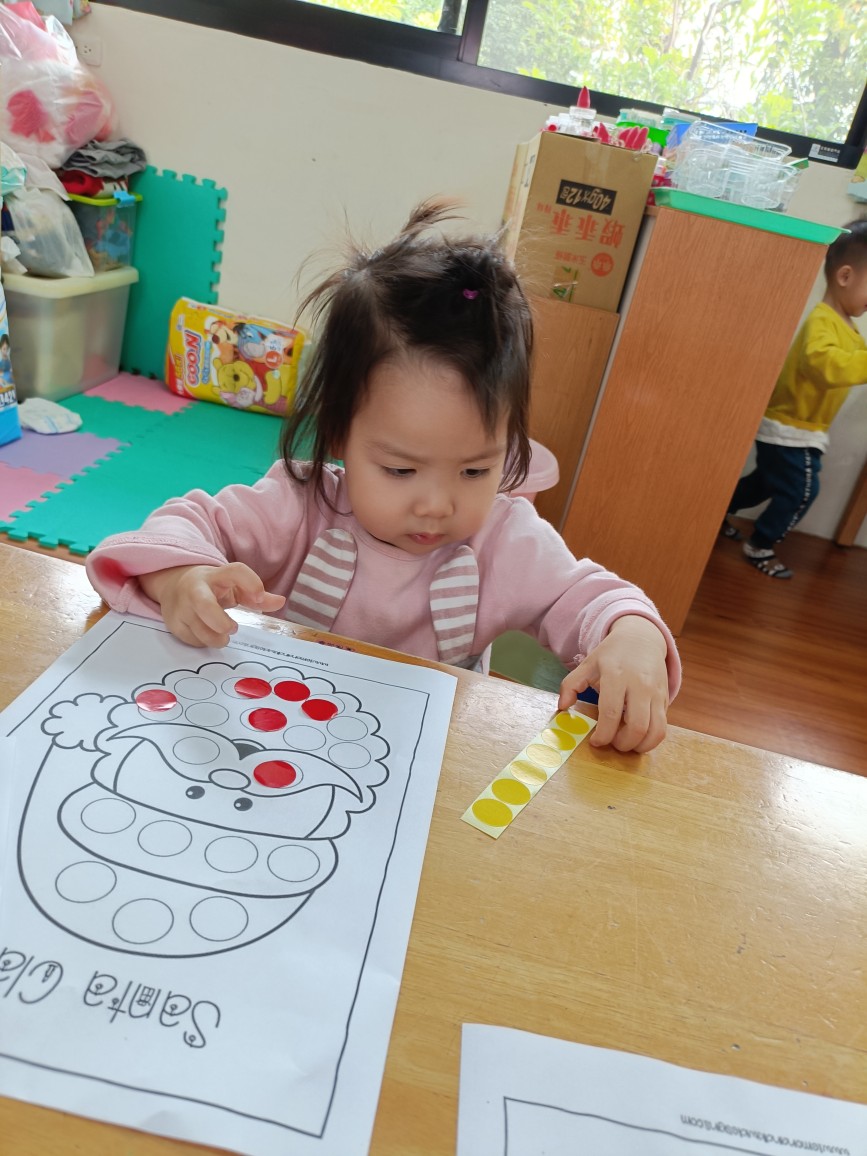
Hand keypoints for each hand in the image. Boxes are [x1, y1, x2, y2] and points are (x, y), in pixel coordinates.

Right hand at [139, 563, 285, 647]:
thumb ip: (255, 595)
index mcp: (215, 576)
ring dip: (215, 638)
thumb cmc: (212, 588)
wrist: (173, 585)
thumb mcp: (233, 586)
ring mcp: (181, 606)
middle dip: (220, 621)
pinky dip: (204, 642)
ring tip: (224, 637)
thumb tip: (281, 602)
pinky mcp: (173, 623)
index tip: (259, 597)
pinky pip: (192, 639)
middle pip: (204, 604)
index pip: (234, 571)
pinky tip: (207, 635)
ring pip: (198, 628)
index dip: (250, 582)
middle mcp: (195, 588)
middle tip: (233, 628)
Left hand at [558, 615, 669, 753]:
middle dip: (623, 744)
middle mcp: (640, 685)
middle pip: (637, 726)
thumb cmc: (612, 655)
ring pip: (655, 731)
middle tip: (612, 743)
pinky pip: (663, 728)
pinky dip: (651, 740)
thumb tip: (562, 707)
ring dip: (639, 746)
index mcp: (616, 676)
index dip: (603, 734)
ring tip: (626, 744)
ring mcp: (656, 692)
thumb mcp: (588, 664)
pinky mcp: (665, 699)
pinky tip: (637, 738)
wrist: (642, 638)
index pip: (611, 713)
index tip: (595, 741)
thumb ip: (570, 684)